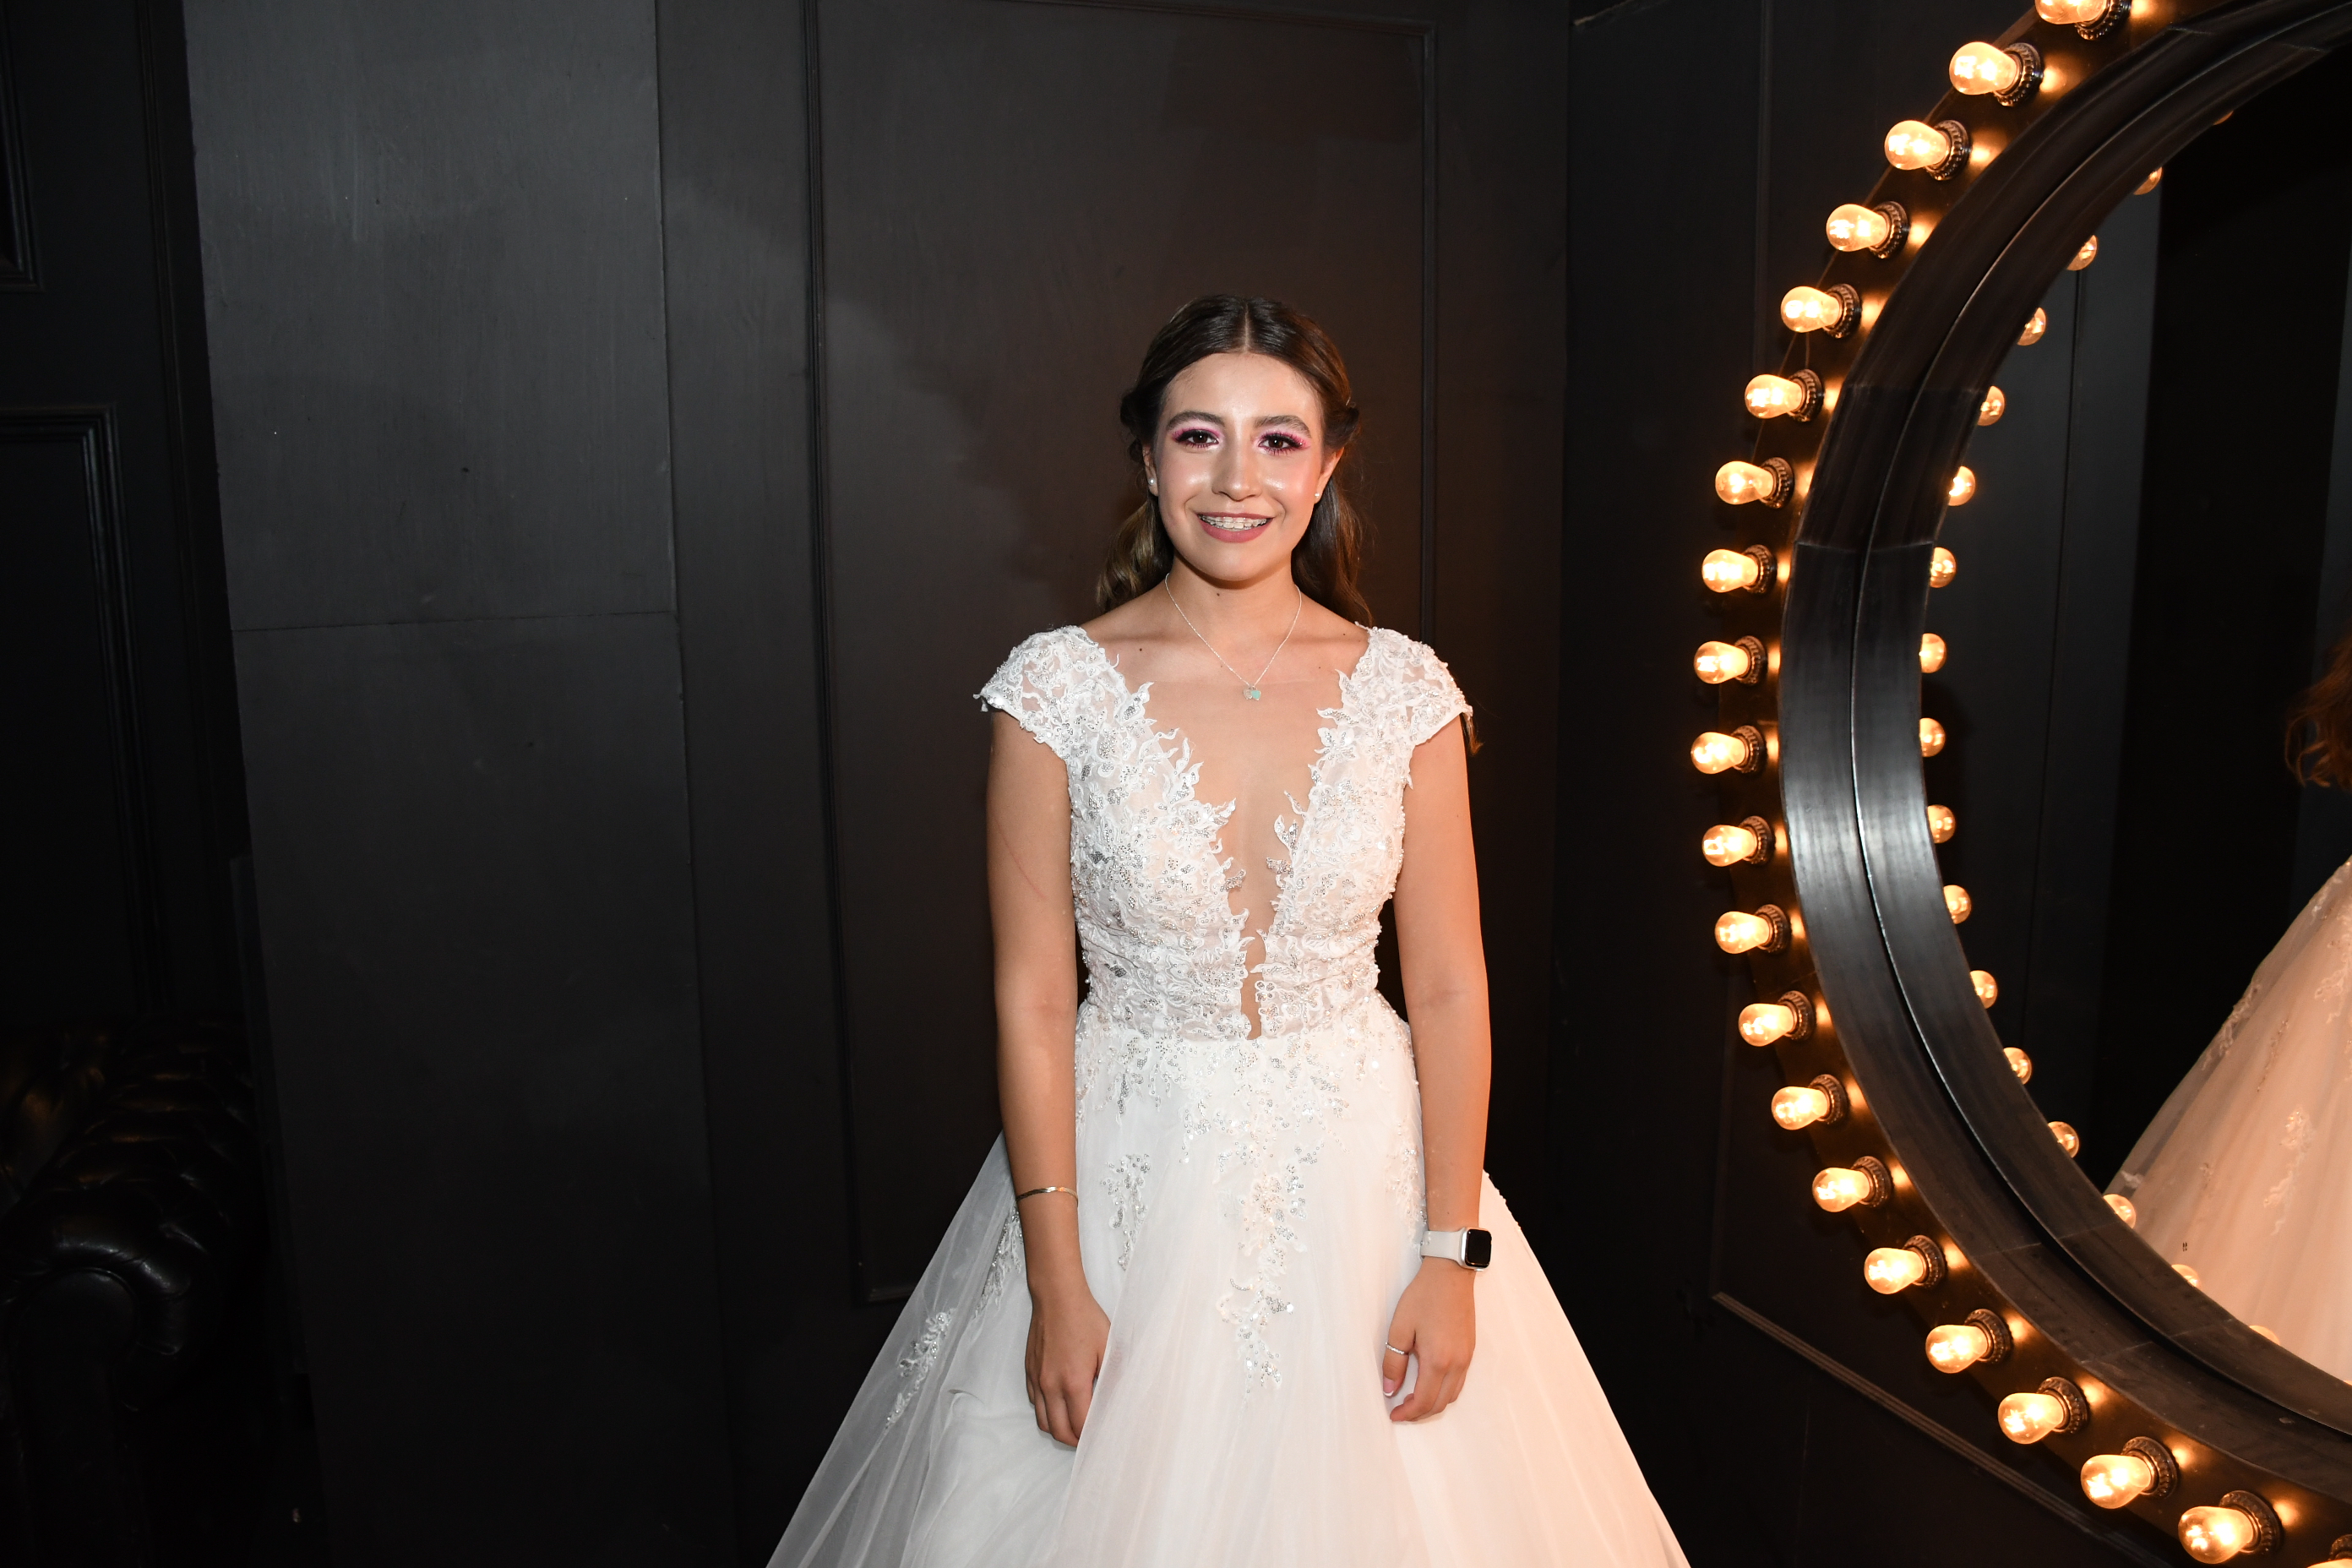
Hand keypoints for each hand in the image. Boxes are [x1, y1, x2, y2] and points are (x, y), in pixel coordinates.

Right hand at [1025, 1283, 1110, 1445]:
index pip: (1080, 1426)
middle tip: (1089, 1438)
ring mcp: (1037, 1380)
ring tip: (1074, 1426)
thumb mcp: (1109, 1347)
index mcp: (1074, 1382)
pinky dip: (1047, 1412)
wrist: (1057, 1297)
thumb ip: (1114, 1377)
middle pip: (1059, 1431)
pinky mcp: (1030, 1372)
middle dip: (1075, 1441)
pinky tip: (1060, 1404)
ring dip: (1059, 1429)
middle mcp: (1051, 1385)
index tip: (1102, 1436)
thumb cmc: (1084, 1318)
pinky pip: (1036, 1404)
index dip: (1092, 1436)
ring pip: (1043, 1421)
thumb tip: (1119, 1399)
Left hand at [1381, 1259, 1475, 1420]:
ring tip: (1413, 1400)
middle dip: (1420, 1413)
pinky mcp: (1470, 1351)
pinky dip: (1444, 1392)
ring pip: (1452, 1396)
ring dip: (1433, 1404)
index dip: (1408, 1414)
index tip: (1394, 1415)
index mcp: (1438, 1360)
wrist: (1450, 1275)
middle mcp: (1456, 1364)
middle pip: (1440, 1404)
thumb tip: (1390, 1388)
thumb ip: (1393, 1362)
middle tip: (1401, 1411)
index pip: (1423, 1401)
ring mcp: (1466, 1358)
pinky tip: (1430, 1384)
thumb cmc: (1424, 1296)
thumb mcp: (1400, 1328)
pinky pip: (1459, 1383)